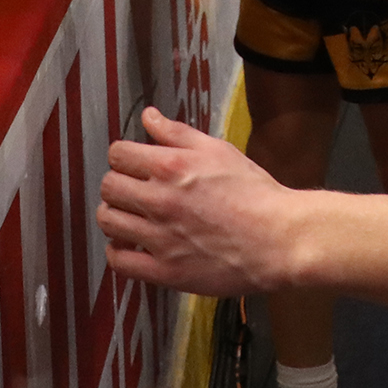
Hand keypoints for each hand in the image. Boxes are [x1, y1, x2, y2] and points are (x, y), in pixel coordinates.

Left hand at [97, 108, 296, 296]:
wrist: (279, 239)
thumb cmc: (253, 191)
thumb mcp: (218, 150)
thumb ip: (177, 133)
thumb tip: (148, 116)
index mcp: (172, 167)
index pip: (118, 154)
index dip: (123, 156)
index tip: (133, 164)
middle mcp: (160, 201)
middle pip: (108, 186)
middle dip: (117, 184)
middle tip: (133, 191)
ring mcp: (161, 239)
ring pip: (108, 221)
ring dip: (114, 216)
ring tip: (130, 217)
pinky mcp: (166, 271)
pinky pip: (120, 262)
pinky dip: (117, 251)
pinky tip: (128, 245)